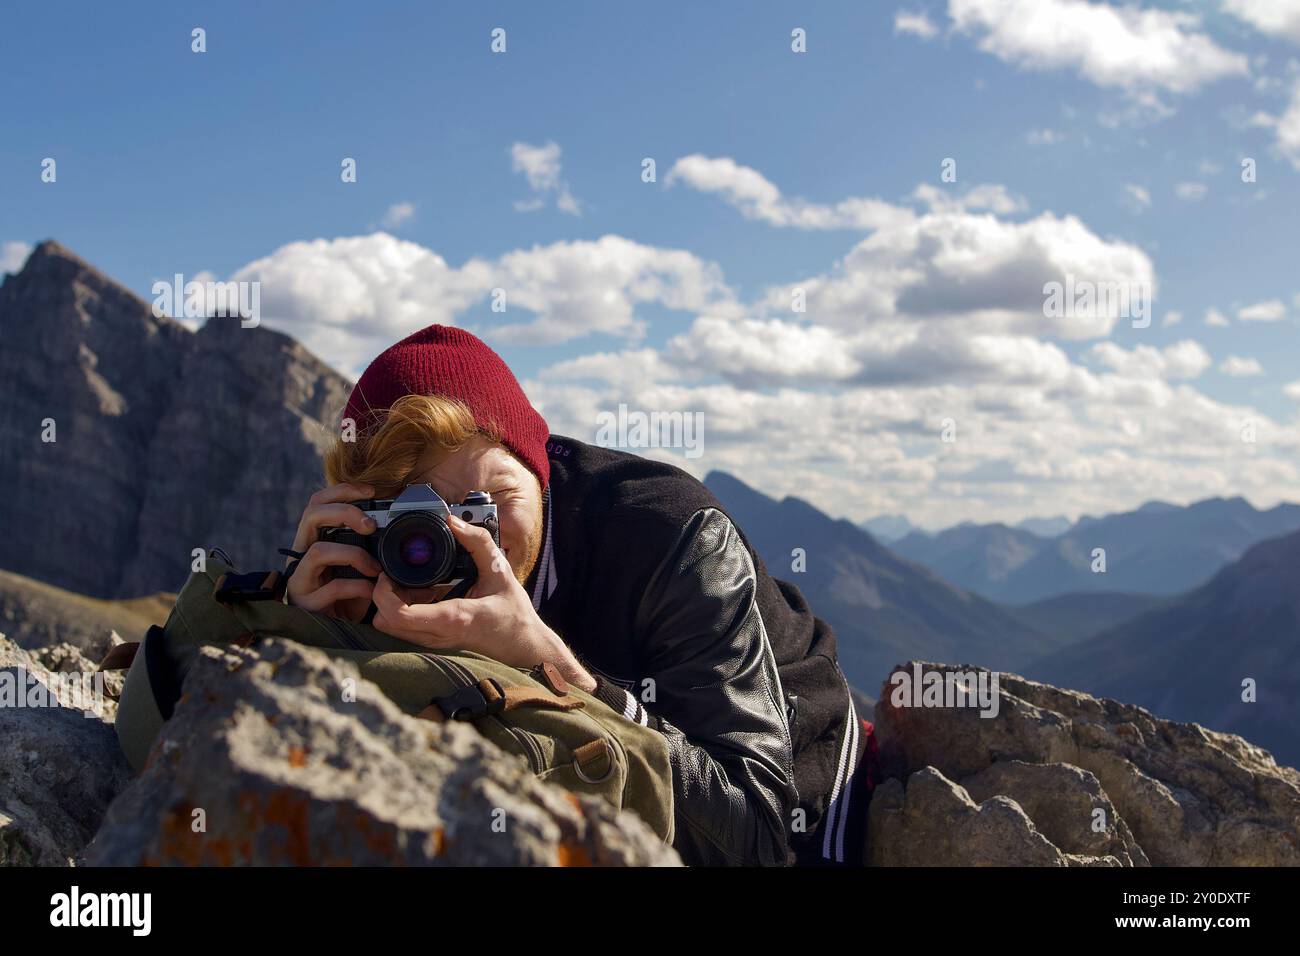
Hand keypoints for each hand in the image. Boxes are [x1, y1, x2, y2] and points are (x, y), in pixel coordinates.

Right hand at [284, 483, 381, 619]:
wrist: (337, 631)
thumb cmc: (350, 595)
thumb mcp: (360, 565)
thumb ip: (370, 546)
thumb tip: (400, 526)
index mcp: (313, 539)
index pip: (318, 503)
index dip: (342, 491)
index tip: (371, 492)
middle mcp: (301, 554)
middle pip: (311, 515)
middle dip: (344, 513)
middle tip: (371, 525)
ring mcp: (300, 578)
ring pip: (318, 551)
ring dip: (353, 555)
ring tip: (375, 568)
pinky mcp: (306, 602)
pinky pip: (332, 587)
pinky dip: (358, 587)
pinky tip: (371, 591)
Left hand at [371, 514, 596, 692]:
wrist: (524, 645)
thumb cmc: (514, 613)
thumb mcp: (500, 570)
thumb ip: (478, 542)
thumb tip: (454, 521)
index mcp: (451, 617)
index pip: (397, 614)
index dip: (382, 593)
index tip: (388, 573)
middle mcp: (437, 634)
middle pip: (385, 622)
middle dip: (382, 596)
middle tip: (394, 573)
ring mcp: (435, 641)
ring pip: (391, 628)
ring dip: (391, 603)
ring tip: (411, 582)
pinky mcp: (435, 642)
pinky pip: (405, 629)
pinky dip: (404, 610)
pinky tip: (424, 592)